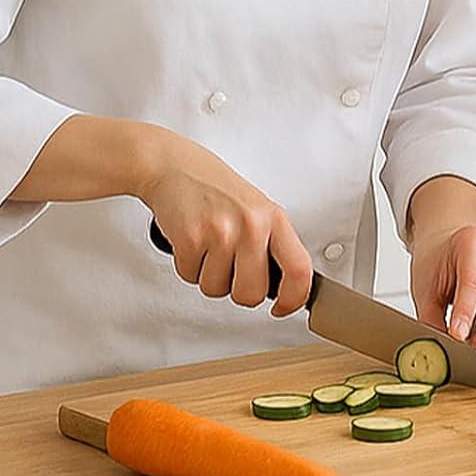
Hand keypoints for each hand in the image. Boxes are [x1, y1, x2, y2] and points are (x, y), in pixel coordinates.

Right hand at [136, 130, 313, 317]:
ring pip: (217, 290)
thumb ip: (274, 244)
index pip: (300, 270)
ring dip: (209, 276)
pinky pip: (190, 277)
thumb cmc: (219, 191)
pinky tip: (192, 242)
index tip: (282, 308)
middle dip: (238, 291)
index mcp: (275, 219)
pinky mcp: (190, 237)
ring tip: (209, 247)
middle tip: (231, 269)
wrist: (176, 167)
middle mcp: (252, 225)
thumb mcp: (259, 210)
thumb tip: (287, 287)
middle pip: (252, 293)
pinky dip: (188, 266)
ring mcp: (221, 231)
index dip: (294, 298)